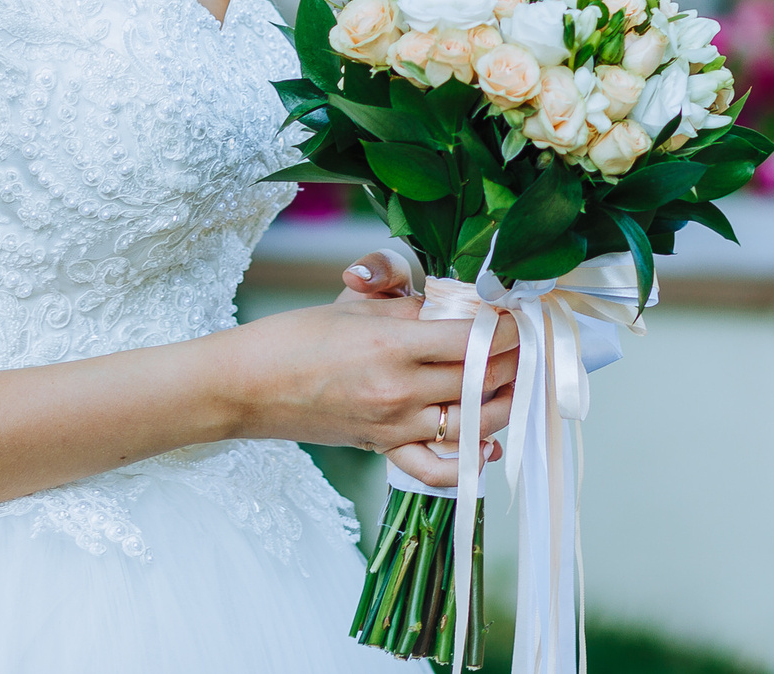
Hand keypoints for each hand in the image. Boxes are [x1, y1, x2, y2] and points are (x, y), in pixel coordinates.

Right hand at [216, 294, 518, 474]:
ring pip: (472, 422)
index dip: (504, 329)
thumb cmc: (296, 337)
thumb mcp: (355, 305)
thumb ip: (408, 304)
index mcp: (392, 345)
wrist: (248, 385)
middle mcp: (400, 391)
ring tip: (515, 379)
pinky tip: (489, 444)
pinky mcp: (383, 449)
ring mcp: (393, 426)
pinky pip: (437, 470)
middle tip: (524, 342)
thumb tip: (453, 307)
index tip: (515, 316)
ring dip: (503, 402)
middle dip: (512, 360)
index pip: (473, 341)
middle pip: (481, 380)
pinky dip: (470, 463)